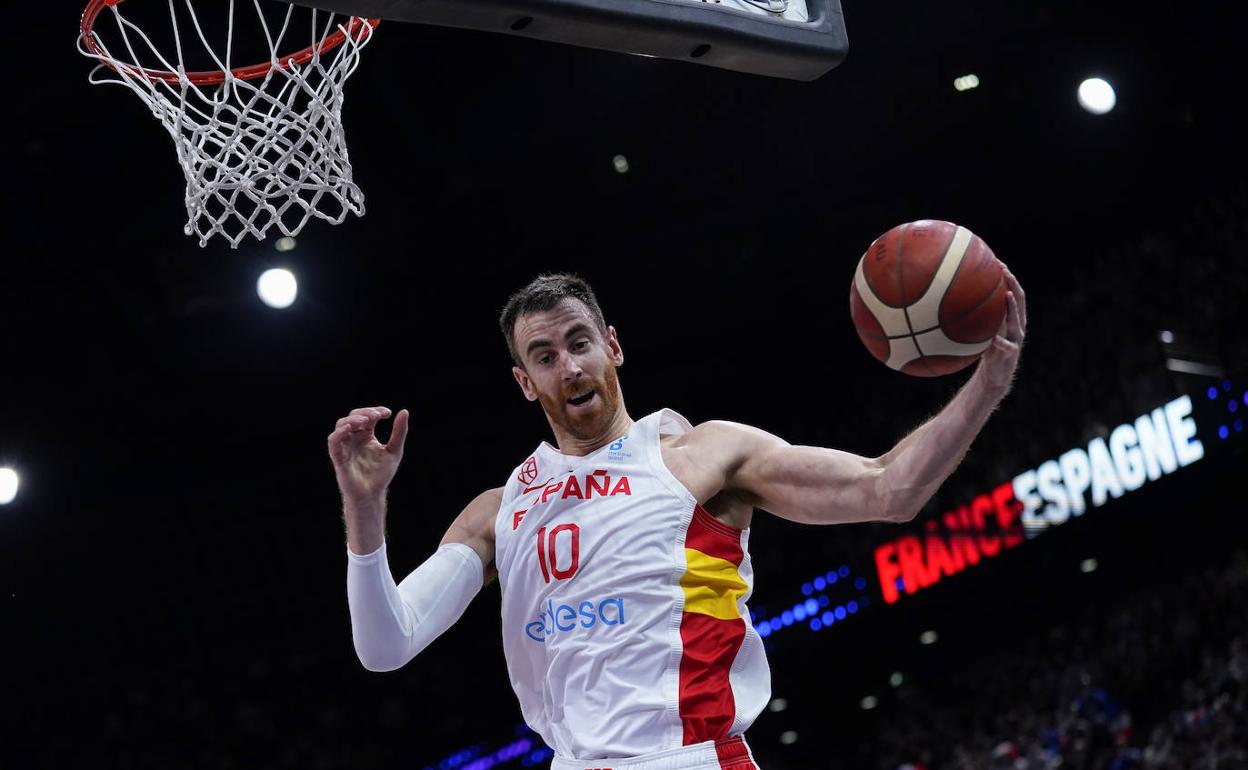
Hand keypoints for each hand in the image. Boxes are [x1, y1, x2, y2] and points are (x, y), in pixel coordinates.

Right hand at [327, 406, 409, 504]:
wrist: (373, 494)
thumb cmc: (381, 474)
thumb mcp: (394, 450)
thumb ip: (399, 432)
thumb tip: (405, 411)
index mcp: (366, 436)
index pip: (368, 416)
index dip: (376, 411)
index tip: (388, 413)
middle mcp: (354, 438)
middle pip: (353, 416)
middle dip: (365, 413)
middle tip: (376, 416)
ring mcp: (345, 446)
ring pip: (341, 425)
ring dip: (353, 420)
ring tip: (366, 420)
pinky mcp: (339, 457)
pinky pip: (333, 442)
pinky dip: (339, 433)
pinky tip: (350, 428)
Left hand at [978, 268, 1026, 393]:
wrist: (994, 375)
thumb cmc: (985, 350)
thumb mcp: (981, 330)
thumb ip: (975, 317)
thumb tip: (950, 300)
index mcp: (1011, 317)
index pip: (1013, 292)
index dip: (1008, 277)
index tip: (997, 261)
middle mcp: (1017, 325)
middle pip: (1020, 301)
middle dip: (1014, 284)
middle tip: (1005, 271)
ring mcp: (1016, 339)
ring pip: (1017, 320)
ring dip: (1013, 307)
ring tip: (1007, 295)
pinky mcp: (1011, 354)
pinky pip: (1006, 346)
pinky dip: (1000, 342)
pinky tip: (994, 338)